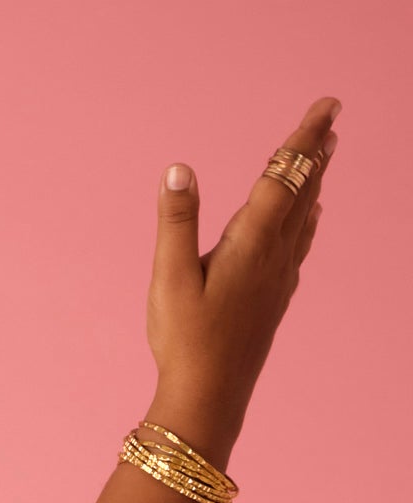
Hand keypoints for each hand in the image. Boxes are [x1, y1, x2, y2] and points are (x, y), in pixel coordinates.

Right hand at [144, 94, 338, 464]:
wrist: (208, 398)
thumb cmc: (185, 341)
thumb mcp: (170, 279)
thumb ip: (177, 221)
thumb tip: (179, 169)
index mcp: (251, 242)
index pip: (283, 175)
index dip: (305, 137)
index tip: (329, 104)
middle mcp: (274, 256)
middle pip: (301, 191)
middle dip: (315, 153)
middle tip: (333, 119)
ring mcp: (278, 280)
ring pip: (304, 217)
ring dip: (315, 182)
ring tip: (326, 157)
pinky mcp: (274, 301)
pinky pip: (299, 246)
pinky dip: (308, 221)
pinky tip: (311, 220)